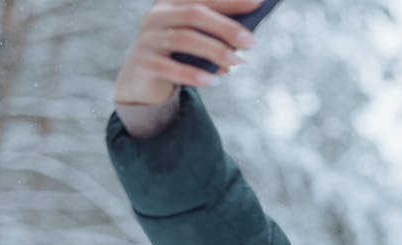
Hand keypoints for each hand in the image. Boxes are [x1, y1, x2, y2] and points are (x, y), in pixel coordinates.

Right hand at [114, 0, 259, 105]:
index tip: (259, 3)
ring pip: (184, 39)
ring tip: (238, 62)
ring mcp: (147, 39)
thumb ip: (216, 37)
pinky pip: (169, 67)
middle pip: (194, 14)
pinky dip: (193, 74)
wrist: (142, 79)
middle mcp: (156, 16)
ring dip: (215, 51)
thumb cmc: (178, 56)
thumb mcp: (197, 43)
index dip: (231, 1)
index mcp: (171, 4)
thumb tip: (246, 41)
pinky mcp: (142, 63)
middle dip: (226, 27)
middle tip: (251, 42)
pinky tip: (213, 80)